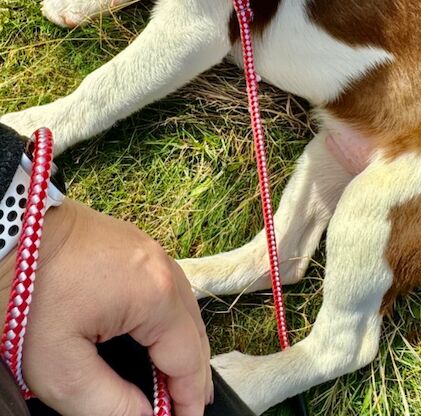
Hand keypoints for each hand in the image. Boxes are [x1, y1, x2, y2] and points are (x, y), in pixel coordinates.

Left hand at [0, 200, 211, 415]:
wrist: (12, 230)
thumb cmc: (30, 296)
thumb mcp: (59, 367)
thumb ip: (107, 403)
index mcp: (156, 297)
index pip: (189, 359)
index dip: (189, 399)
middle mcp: (165, 269)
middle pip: (195, 331)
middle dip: (192, 374)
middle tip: (186, 408)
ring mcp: (153, 251)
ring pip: (184, 308)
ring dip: (183, 345)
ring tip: (174, 380)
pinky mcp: (137, 245)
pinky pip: (167, 288)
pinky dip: (169, 319)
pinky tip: (156, 336)